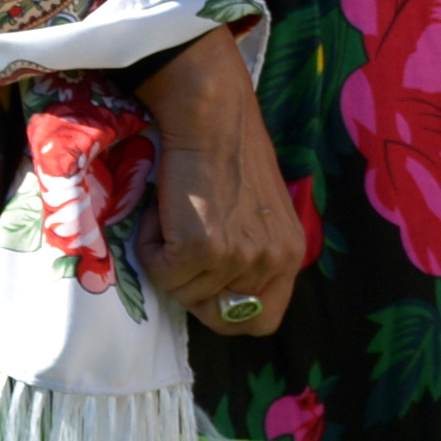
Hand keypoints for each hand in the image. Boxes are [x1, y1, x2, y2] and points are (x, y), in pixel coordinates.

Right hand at [140, 33, 304, 341]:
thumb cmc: (230, 156)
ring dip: (168, 258)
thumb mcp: (261, 215)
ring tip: (177, 214)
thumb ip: (253, 254)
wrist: (211, 118)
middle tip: (185, 242)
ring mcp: (237, 258)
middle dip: (191, 285)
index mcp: (290, 254)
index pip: (262, 321)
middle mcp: (272, 262)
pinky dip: (150, 245)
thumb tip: (222, 293)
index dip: (227, 311)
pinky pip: (158, 272)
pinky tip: (164, 211)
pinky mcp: (200, 249)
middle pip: (217, 314)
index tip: (207, 284)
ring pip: (181, 293)